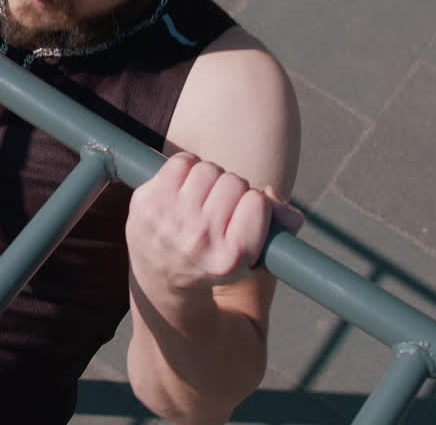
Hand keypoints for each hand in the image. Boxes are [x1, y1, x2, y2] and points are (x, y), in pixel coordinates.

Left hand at [126, 152, 304, 293]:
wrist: (161, 274)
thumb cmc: (214, 256)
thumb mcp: (252, 255)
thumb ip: (279, 229)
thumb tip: (288, 211)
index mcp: (230, 258)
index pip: (258, 201)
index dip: (253, 202)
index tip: (243, 216)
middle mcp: (199, 240)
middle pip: (233, 182)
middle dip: (231, 190)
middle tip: (219, 208)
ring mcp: (169, 220)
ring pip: (208, 169)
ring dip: (209, 178)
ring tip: (201, 199)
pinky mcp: (147, 202)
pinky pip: (181, 161)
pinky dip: (185, 168)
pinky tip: (182, 189)